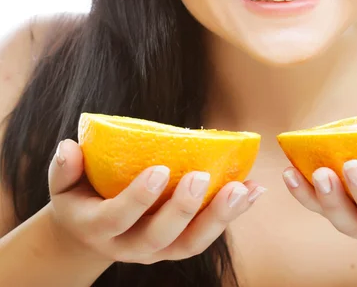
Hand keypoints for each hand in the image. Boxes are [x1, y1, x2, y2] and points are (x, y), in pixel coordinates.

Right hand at [47, 139, 265, 263]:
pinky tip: (253, 191)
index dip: (138, 198)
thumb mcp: (63, 185)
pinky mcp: (178, 246)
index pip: (117, 218)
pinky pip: (207, 235)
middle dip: (183, 208)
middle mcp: (130, 247)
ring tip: (243, 190)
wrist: (91, 233)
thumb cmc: (80, 198)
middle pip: (159, 237)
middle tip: (202, 177)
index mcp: (100, 229)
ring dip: (219, 217)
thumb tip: (68, 146)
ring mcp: (158, 250)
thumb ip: (64, 168)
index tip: (159, 169)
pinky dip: (232, 214)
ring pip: (191, 244)